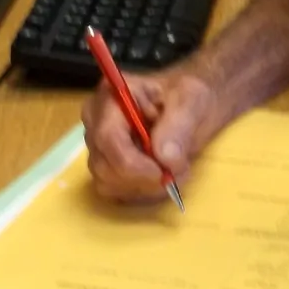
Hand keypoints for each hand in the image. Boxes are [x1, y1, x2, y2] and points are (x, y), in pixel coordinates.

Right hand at [81, 63, 227, 202]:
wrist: (191, 107)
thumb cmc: (188, 97)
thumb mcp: (193, 100)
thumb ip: (179, 125)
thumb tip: (165, 159)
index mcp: (111, 96)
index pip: (108, 138)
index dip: (133, 163)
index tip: (166, 173)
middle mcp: (96, 121)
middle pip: (103, 165)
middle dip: (143, 178)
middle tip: (179, 170)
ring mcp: (98, 146)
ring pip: (107, 183)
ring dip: (145, 187)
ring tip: (174, 170)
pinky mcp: (106, 166)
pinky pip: (115, 192)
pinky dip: (142, 192)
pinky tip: (161, 177)